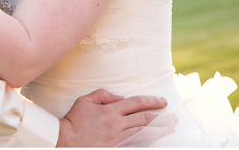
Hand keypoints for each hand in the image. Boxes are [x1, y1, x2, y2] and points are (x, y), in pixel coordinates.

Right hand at [57, 89, 174, 146]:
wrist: (66, 140)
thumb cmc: (75, 120)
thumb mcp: (85, 100)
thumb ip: (103, 95)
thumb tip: (119, 97)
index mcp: (110, 110)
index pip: (136, 103)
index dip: (151, 101)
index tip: (162, 101)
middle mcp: (117, 123)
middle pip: (144, 118)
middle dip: (161, 116)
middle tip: (172, 116)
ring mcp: (117, 137)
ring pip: (144, 132)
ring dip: (159, 130)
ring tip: (170, 128)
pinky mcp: (116, 147)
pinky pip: (136, 143)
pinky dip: (147, 141)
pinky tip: (155, 140)